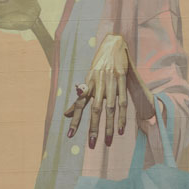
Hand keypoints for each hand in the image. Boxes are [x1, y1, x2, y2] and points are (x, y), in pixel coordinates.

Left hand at [64, 34, 131, 148]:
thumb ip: (79, 98)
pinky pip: (123, 102)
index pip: (79, 105)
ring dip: (109, 126)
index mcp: (88, 84)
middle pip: (94, 109)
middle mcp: (97, 84)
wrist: (114, 43)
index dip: (75, 120)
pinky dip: (122, 116)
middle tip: (92, 145)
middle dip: (93, 128)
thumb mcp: (88, 79)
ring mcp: (110, 82)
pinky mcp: (122, 80)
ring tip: (108, 141)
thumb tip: (66, 114)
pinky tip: (120, 129)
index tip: (69, 136)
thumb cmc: (100, 64)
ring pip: (109, 108)